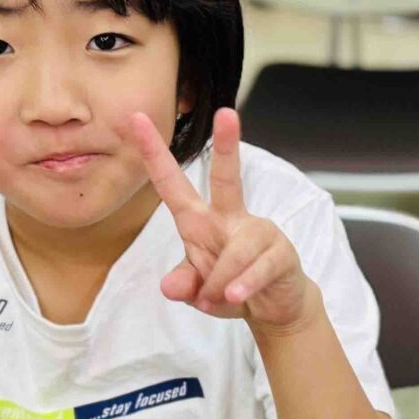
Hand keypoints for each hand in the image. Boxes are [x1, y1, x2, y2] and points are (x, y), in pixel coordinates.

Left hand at [130, 108, 315, 331]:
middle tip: (227, 112)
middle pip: (226, 177)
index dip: (153, 153)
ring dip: (220, 282)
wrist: (275, 306)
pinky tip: (234, 298)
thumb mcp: (198, 290)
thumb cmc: (231, 287)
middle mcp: (230, 218)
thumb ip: (183, 284)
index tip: (137, 118)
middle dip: (227, 145)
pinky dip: (241, 287)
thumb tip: (171, 286)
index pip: (172, 183)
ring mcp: (259, 232)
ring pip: (235, 251)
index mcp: (201, 220)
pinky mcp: (281, 252)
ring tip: (216, 300)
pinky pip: (256, 269)